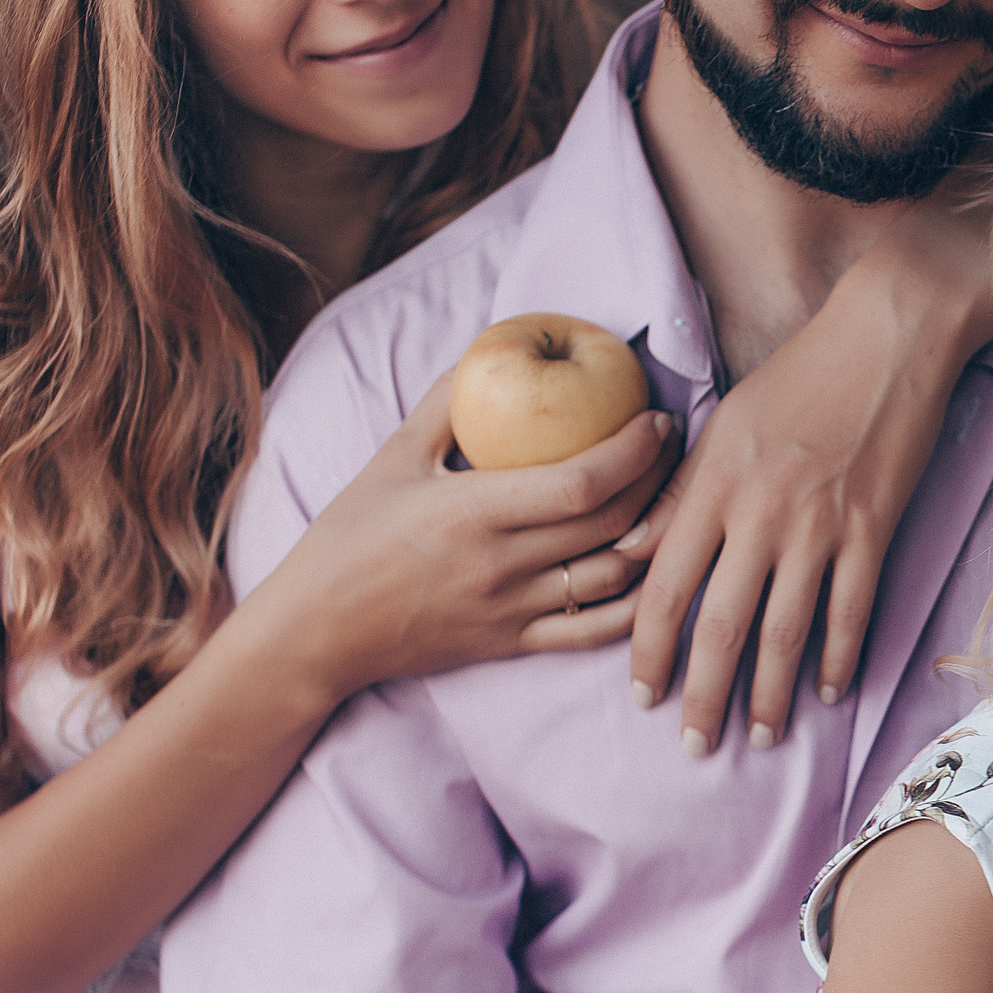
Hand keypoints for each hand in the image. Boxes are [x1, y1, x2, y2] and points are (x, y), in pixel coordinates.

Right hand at [266, 372, 678, 697]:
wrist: (315, 632)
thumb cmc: (348, 539)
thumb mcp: (391, 459)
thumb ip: (445, 405)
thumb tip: (494, 347)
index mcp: (474, 511)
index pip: (583, 481)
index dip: (635, 450)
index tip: (658, 420)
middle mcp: (503, 564)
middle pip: (613, 522)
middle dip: (661, 480)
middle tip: (677, 448)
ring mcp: (515, 610)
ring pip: (616, 576)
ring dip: (658, 536)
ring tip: (674, 498)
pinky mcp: (517, 645)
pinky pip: (597, 630)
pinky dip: (639, 602)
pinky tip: (655, 569)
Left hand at [621, 288, 952, 757]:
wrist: (886, 337)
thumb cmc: (798, 374)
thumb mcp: (722, 427)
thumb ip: (677, 495)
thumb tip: (628, 553)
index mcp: (712, 487)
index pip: (664, 588)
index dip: (648, 652)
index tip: (641, 695)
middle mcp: (759, 515)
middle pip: (721, 626)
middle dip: (704, 696)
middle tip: (696, 745)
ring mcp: (819, 527)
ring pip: (786, 632)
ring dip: (773, 694)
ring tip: (765, 736)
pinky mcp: (873, 529)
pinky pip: (851, 609)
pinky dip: (840, 657)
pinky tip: (830, 692)